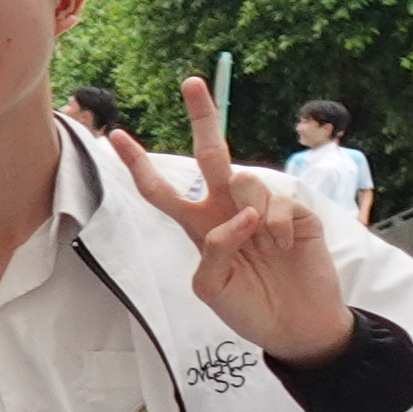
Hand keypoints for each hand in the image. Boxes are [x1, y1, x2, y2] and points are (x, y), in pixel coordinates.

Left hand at [102, 77, 357, 368]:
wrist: (297, 328)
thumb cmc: (249, 310)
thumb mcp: (211, 290)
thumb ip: (213, 251)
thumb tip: (238, 215)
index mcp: (199, 226)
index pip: (163, 192)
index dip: (139, 166)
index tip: (116, 136)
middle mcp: (227, 209)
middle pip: (210, 155)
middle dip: (202, 118)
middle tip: (190, 83)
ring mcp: (263, 208)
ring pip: (245, 180)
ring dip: (251, 215)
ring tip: (267, 249)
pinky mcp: (296, 213)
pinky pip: (277, 203)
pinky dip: (278, 227)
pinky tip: (286, 248)